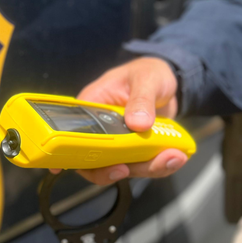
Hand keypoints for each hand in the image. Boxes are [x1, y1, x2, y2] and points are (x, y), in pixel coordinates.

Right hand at [50, 57, 188, 184]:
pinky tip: (176, 157)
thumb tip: (138, 124)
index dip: (67, 154)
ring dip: (146, 168)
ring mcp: (119, 143)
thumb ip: (142, 99)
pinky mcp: (137, 150)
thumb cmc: (149, 72)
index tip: (65, 167)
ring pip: (123, 167)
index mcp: (91, 108)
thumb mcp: (146, 79)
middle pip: (94, 160)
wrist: (171, 81)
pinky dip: (160, 166)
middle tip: (127, 169)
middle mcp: (100, 130)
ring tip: (171, 158)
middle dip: (112, 170)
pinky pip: (144, 165)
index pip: (72, 135)